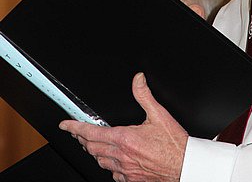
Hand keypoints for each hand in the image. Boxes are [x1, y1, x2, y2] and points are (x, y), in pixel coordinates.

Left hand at [59, 72, 187, 181]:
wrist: (185, 167)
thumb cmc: (174, 145)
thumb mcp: (159, 114)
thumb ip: (144, 95)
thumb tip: (138, 80)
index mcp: (124, 138)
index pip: (91, 133)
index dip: (75, 127)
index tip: (66, 125)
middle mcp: (121, 156)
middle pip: (91, 148)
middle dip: (81, 139)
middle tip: (77, 132)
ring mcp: (125, 170)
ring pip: (100, 161)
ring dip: (93, 152)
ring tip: (90, 145)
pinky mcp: (131, 179)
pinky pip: (112, 173)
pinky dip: (108, 164)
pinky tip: (111, 161)